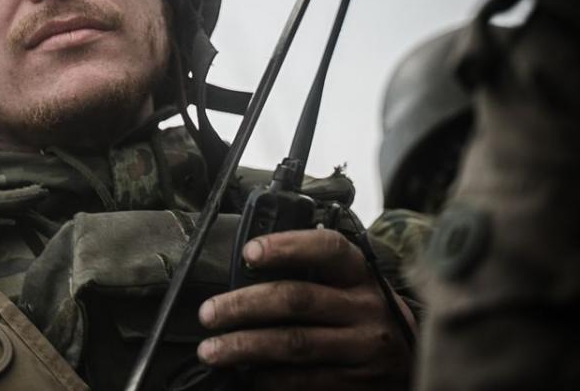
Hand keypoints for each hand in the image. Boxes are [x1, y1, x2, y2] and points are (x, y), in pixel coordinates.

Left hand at [196, 229, 414, 389]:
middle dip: (244, 305)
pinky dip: (268, 378)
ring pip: (294, 344)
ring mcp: (364, 348)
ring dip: (245, 347)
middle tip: (208, 313)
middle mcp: (366, 308)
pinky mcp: (358, 383)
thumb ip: (311, 274)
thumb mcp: (350, 284)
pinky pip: (304, 381)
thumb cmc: (364, 312)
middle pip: (297, 300)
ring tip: (212, 350)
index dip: (287, 247)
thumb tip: (245, 273)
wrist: (416, 358)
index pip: (327, 249)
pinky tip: (246, 374)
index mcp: (360, 274)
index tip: (249, 252)